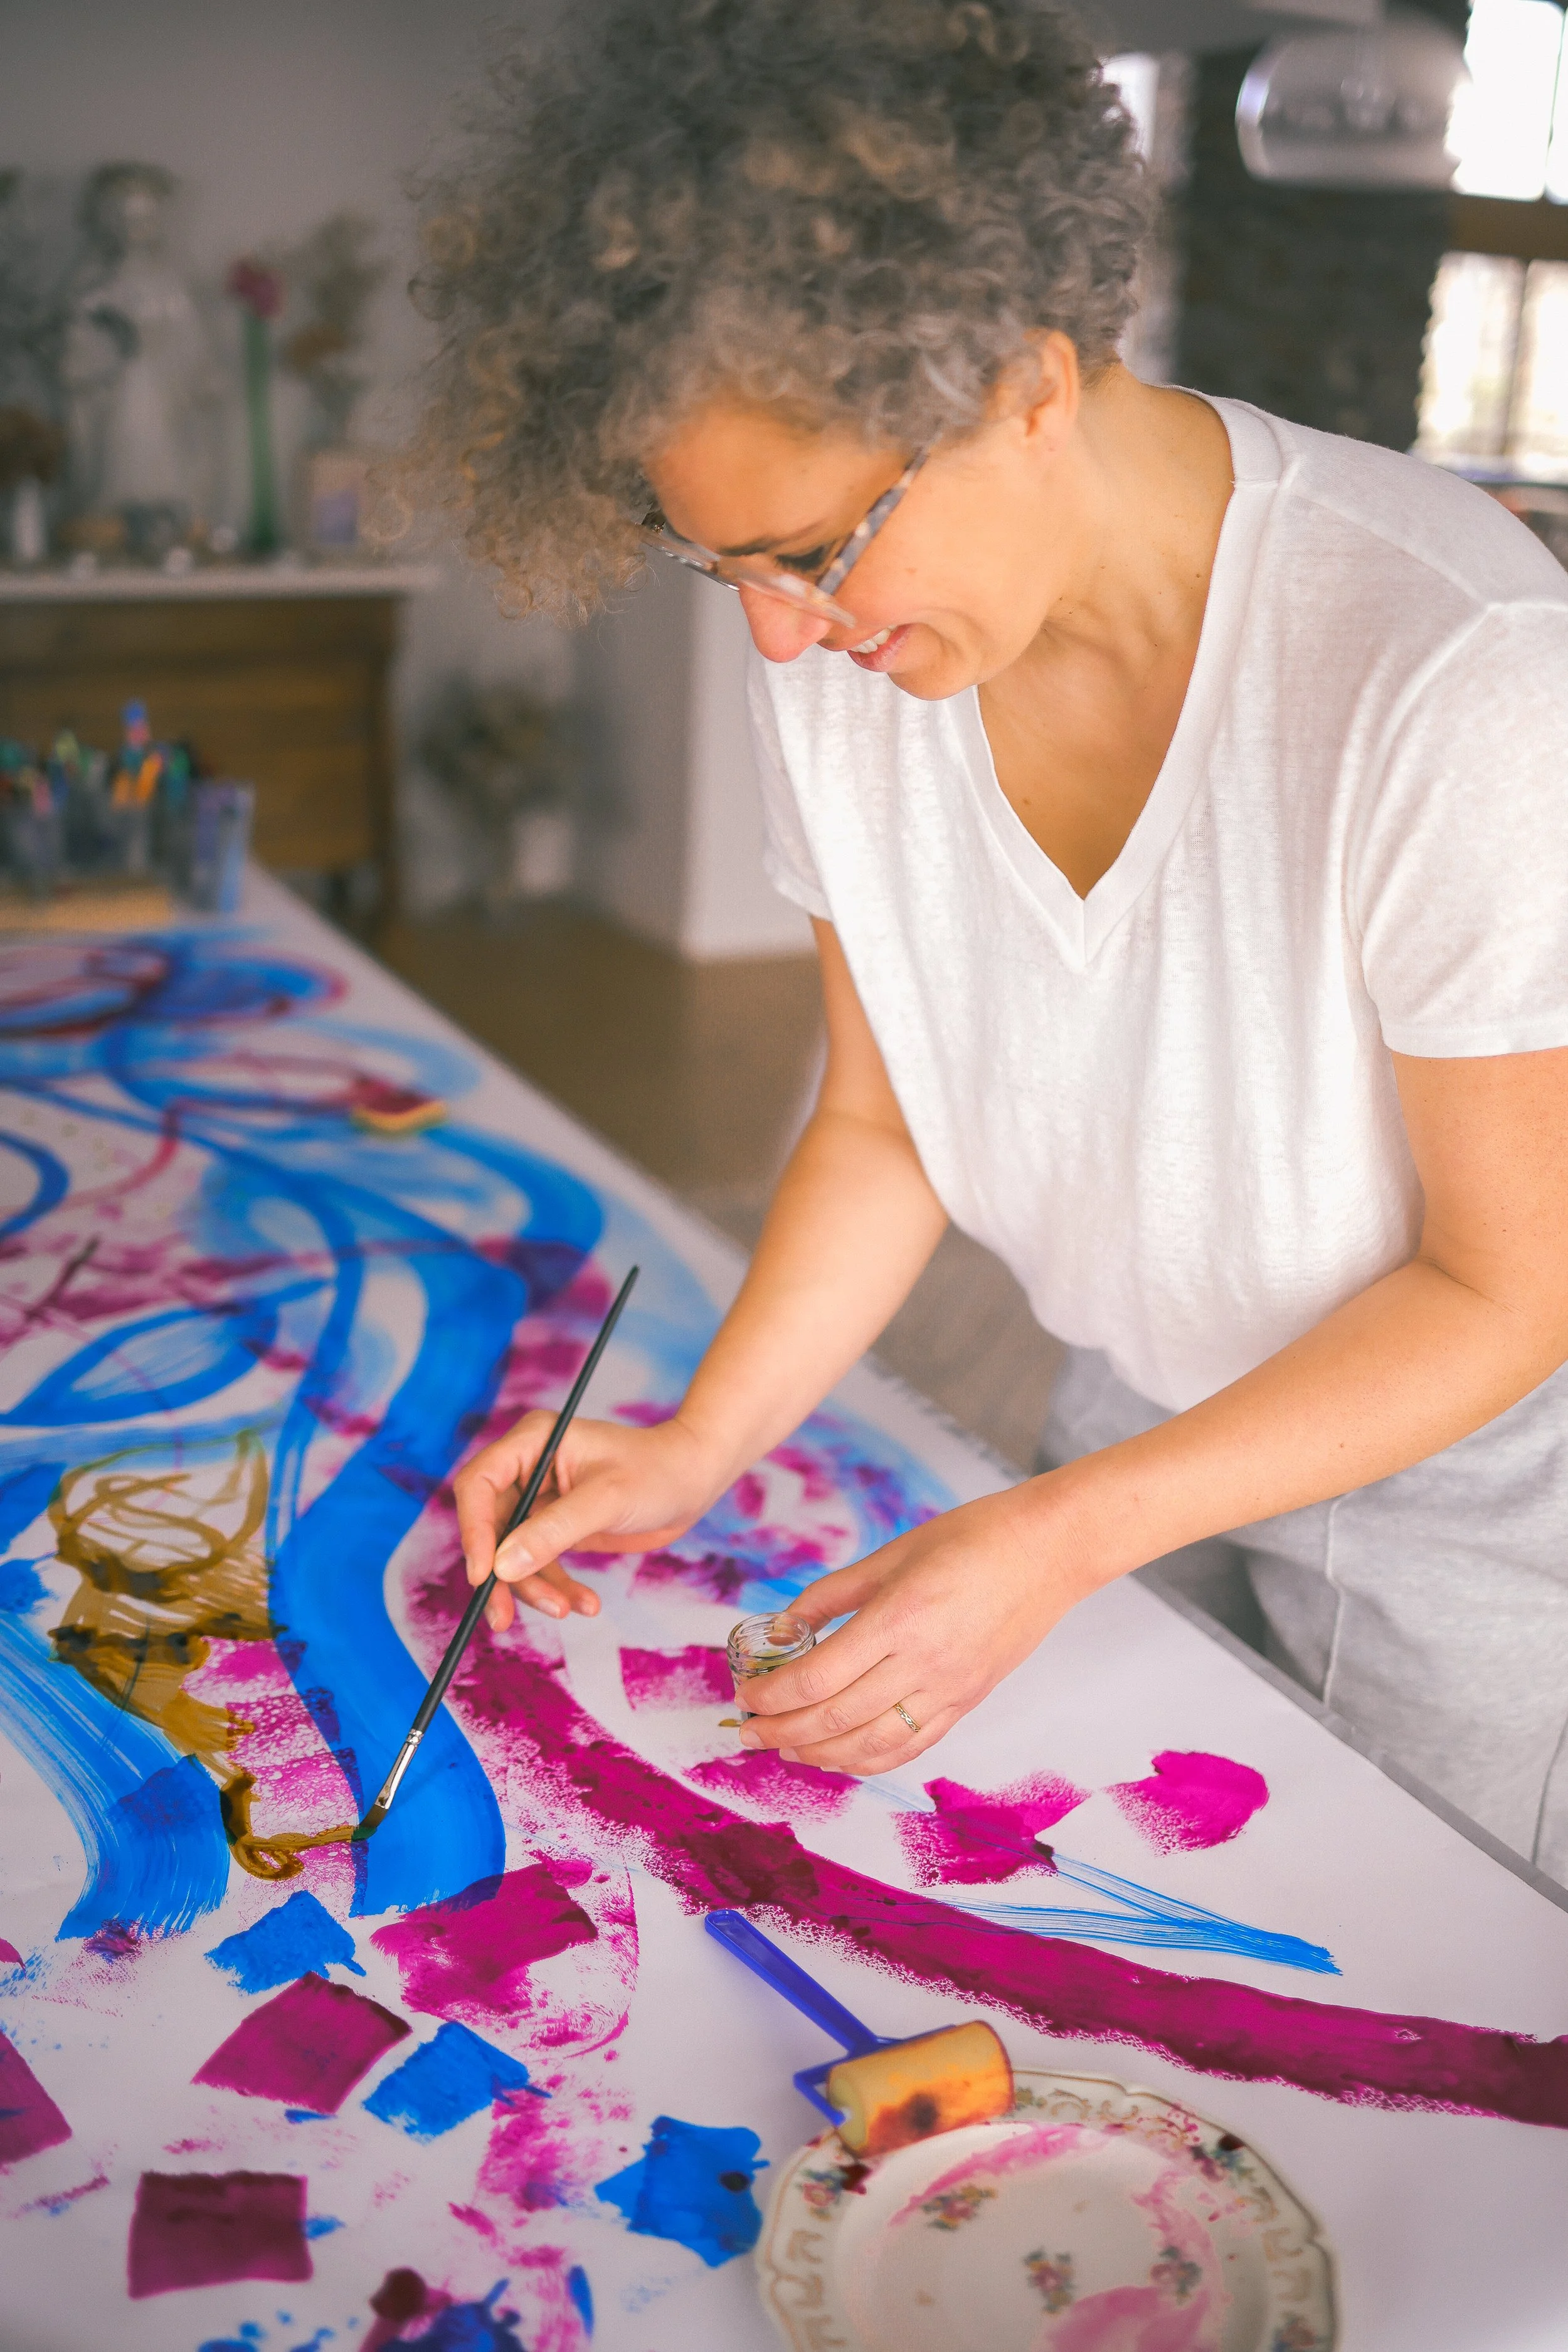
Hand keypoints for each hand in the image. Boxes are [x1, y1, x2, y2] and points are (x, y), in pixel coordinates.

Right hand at [454, 1411, 726, 1631]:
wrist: (694, 1481)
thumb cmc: (657, 1472)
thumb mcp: (607, 1500)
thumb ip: (553, 1531)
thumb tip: (502, 1567)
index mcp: (532, 1442)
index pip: (478, 1485)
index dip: (474, 1531)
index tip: (483, 1575)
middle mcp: (528, 1469)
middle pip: (490, 1528)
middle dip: (500, 1575)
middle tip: (501, 1618)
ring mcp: (541, 1500)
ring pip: (513, 1554)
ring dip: (534, 1588)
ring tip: (567, 1610)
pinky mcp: (557, 1528)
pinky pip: (540, 1564)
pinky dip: (557, 1588)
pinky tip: (585, 1604)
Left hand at [734, 1481, 1100, 1773]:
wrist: (1050, 1551)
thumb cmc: (972, 1538)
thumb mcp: (893, 1553)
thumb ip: (833, 1594)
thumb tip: (783, 1626)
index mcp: (899, 1618)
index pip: (817, 1677)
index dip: (772, 1694)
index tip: (744, 1692)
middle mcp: (924, 1664)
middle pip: (835, 1719)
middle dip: (781, 1731)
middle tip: (746, 1730)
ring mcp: (950, 1690)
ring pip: (872, 1745)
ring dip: (819, 1755)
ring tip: (784, 1748)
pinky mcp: (968, 1702)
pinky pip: (911, 1747)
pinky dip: (868, 1759)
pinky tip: (839, 1755)